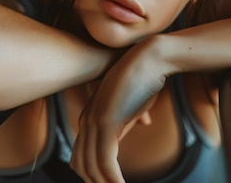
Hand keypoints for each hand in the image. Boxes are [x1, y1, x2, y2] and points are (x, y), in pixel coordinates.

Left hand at [70, 38, 171, 181]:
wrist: (150, 59)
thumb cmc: (143, 81)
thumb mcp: (130, 108)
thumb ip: (122, 124)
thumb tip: (126, 135)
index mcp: (89, 119)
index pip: (80, 158)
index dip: (93, 175)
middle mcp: (86, 121)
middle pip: (82, 166)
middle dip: (97, 182)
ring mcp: (94, 122)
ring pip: (92, 168)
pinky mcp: (106, 123)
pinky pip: (105, 162)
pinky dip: (113, 181)